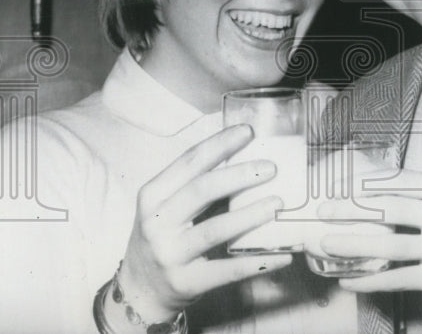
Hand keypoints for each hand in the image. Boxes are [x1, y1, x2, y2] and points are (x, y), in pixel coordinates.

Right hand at [117, 124, 291, 321]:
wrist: (139, 290)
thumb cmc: (162, 237)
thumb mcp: (165, 206)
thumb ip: (195, 184)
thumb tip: (245, 155)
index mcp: (153, 196)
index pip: (188, 162)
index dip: (219, 144)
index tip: (248, 131)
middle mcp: (157, 223)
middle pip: (202, 190)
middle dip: (239, 175)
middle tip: (271, 168)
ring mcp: (170, 254)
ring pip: (215, 229)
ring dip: (250, 215)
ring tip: (277, 204)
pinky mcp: (186, 282)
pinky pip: (227, 270)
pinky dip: (257, 261)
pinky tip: (282, 255)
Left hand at [316, 169, 421, 307]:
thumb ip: (421, 191)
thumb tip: (372, 181)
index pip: (402, 181)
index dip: (366, 183)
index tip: (338, 186)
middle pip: (393, 209)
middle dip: (353, 209)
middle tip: (324, 211)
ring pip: (393, 246)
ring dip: (355, 245)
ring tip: (328, 243)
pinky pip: (401, 278)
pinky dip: (372, 280)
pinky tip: (351, 280)